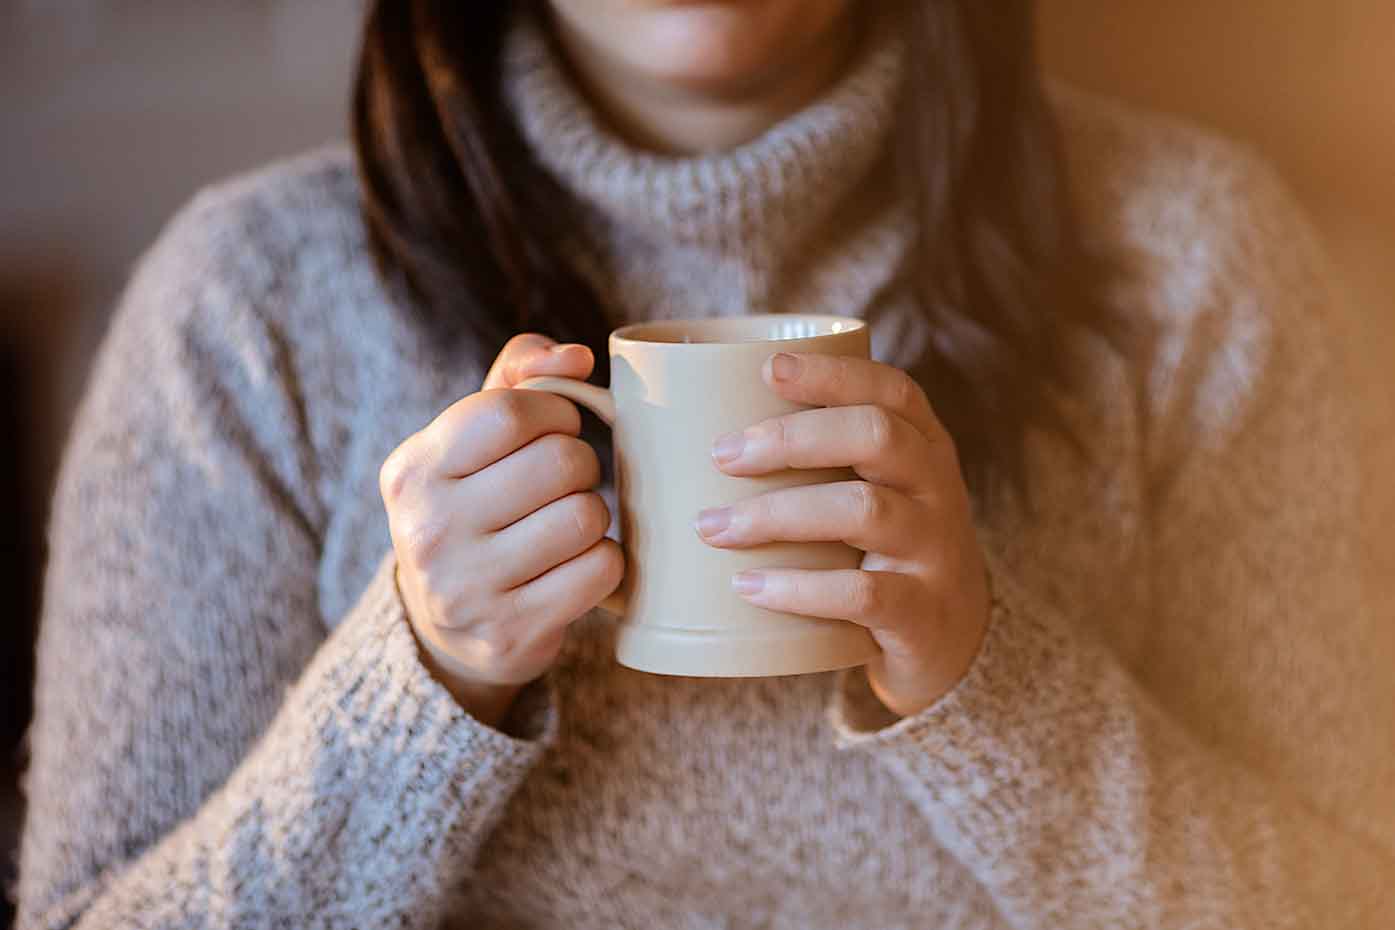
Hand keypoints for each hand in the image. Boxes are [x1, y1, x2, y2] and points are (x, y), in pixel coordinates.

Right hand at [380, 334, 623, 727]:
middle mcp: (429, 530)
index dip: (555, 411)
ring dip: (593, 514)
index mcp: (413, 470)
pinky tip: (576, 564)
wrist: (446, 630)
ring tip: (568, 523)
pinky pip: (601, 570)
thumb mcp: (470, 439)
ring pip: (585, 516)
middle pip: (559, 462)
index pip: (507, 412)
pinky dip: (604, 561)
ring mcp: (467, 589)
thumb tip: (575, 357)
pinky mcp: (511, 634)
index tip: (555, 428)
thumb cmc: (474, 507)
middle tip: (566, 481)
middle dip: (581, 463)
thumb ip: (519, 374)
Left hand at [696, 352, 989, 717]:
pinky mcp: (922, 613)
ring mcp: (935, 550)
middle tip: (722, 455)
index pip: (890, 391)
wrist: (955, 640)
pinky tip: (749, 586)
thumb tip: (695, 431)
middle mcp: (937, 488)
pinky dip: (799, 588)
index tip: (769, 368)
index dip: (833, 374)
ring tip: (713, 527)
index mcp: (924, 445)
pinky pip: (862, 593)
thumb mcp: (875, 489)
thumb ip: (819, 458)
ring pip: (863, 511)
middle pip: (875, 436)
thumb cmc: (883, 548)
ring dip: (778, 514)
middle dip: (791, 438)